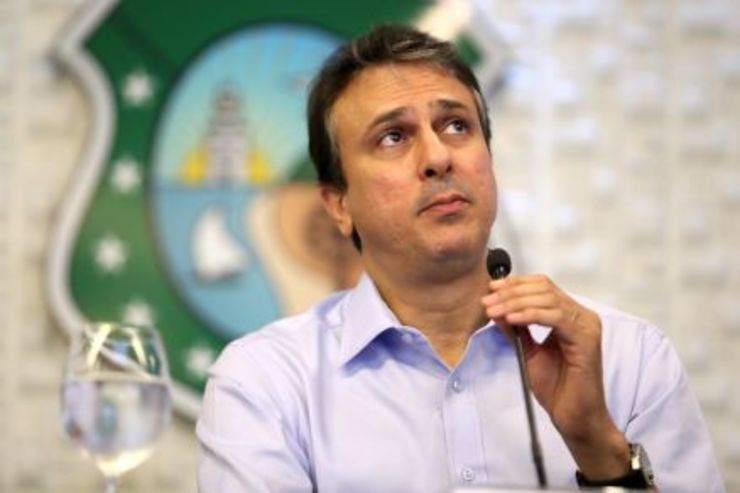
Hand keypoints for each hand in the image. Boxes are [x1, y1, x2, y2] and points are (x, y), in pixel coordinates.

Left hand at [481, 274, 628, 479]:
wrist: (573, 417)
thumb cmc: (557, 388)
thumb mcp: (528, 352)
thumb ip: (515, 329)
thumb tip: (495, 307)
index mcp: (571, 316)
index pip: (543, 286)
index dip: (516, 284)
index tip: (491, 288)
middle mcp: (582, 317)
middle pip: (544, 289)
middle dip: (511, 292)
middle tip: (487, 300)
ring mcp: (586, 327)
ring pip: (548, 300)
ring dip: (515, 302)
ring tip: (493, 310)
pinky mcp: (586, 340)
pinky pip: (556, 318)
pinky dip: (530, 314)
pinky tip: (511, 319)